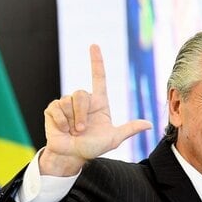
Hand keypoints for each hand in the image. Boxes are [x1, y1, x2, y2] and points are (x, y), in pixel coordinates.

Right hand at [40, 44, 151, 174]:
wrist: (73, 156)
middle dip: (82, 114)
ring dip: (72, 120)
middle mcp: (83, 101)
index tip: (94, 46)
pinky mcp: (52, 109)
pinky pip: (56, 108)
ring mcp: (66, 104)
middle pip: (81, 93)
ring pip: (68, 100)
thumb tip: (149, 124)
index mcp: (99, 103)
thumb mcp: (113, 139)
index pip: (98, 77)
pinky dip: (60, 122)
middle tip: (82, 130)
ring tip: (73, 131)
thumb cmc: (93, 147)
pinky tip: (62, 129)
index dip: (96, 61)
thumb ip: (129, 129)